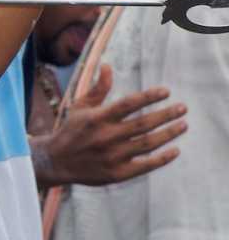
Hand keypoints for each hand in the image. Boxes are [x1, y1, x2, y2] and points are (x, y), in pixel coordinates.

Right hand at [34, 64, 185, 187]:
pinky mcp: (117, 173)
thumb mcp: (80, 107)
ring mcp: (113, 156)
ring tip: (183, 125)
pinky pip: (145, 165)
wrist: (57, 162)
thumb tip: (108, 66)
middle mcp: (106, 136)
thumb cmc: (72, 130)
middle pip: (143, 124)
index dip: (148, 97)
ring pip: (148, 143)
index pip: (128, 104)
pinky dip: (162, 158)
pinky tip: (175, 150)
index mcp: (97, 118)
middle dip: (166, 115)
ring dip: (168, 134)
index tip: (166, 91)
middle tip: (183, 108)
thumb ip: (98, 89)